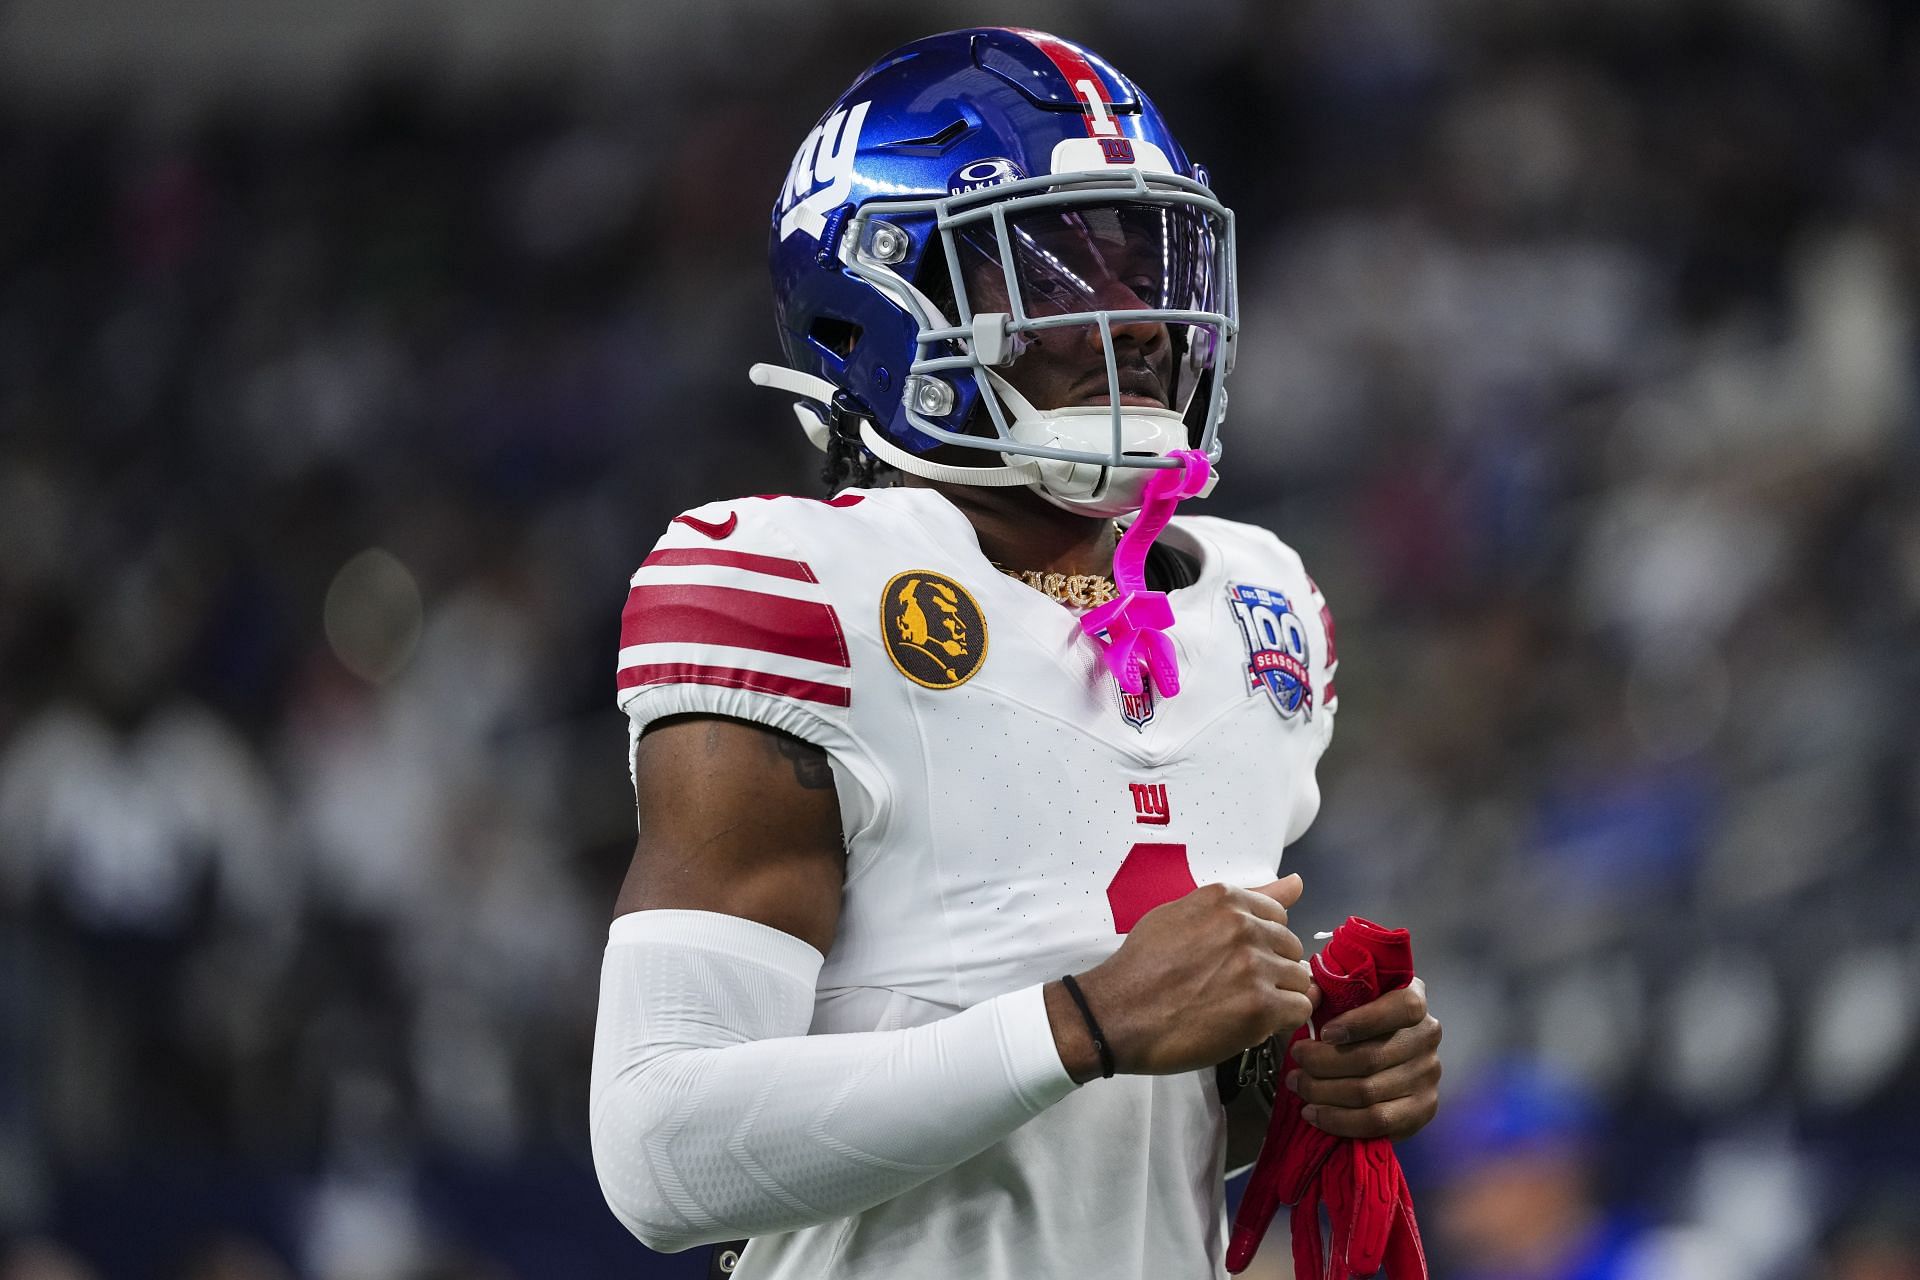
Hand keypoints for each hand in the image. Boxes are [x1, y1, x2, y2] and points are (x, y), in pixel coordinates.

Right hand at [1049, 875, 1317, 1081]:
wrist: (1117, 1014)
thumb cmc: (1142, 967)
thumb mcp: (1182, 914)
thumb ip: (1246, 899)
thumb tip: (1296, 883)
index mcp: (1225, 900)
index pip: (1277, 915)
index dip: (1262, 942)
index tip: (1240, 959)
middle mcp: (1243, 927)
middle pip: (1291, 948)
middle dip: (1272, 968)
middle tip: (1237, 988)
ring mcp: (1254, 966)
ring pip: (1300, 980)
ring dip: (1278, 996)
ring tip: (1242, 1007)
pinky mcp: (1260, 1007)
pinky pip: (1300, 1009)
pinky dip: (1282, 1020)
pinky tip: (1253, 1023)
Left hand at [1286, 977, 1440, 1140]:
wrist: (1375, 1057)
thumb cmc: (1353, 1017)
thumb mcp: (1343, 994)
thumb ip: (1327, 989)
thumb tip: (1310, 996)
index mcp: (1414, 997)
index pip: (1403, 1007)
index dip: (1361, 1022)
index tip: (1324, 1033)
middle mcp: (1427, 1036)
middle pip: (1371, 1057)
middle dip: (1321, 1062)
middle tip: (1296, 1060)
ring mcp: (1428, 1075)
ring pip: (1367, 1092)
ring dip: (1322, 1092)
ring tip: (1298, 1085)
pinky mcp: (1422, 1109)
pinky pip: (1376, 1123)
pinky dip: (1338, 1121)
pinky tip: (1314, 1113)